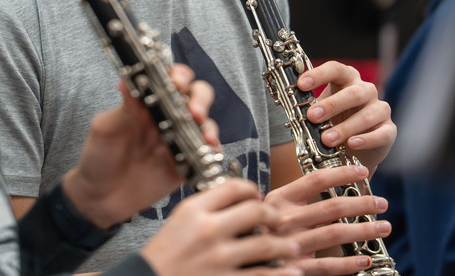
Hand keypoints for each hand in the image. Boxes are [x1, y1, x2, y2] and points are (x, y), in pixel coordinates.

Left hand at [62, 63, 217, 227]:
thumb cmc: (99, 157)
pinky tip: (209, 153)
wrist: (100, 197)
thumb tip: (127, 81)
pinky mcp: (186, 163)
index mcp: (149, 102)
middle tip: (194, 110)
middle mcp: (168, 116)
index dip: (179, 76)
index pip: (171, 79)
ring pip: (206, 123)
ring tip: (205, 136)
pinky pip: (206, 154)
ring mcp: (180, 139)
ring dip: (209, 126)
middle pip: (197, 96)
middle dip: (201, 98)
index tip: (177, 82)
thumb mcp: (105, 129)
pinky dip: (212, 152)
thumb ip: (122, 108)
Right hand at [141, 178, 301, 275]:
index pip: (233, 187)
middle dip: (273, 216)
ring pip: (265, 244)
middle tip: (279, 221)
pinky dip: (281, 274)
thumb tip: (237, 198)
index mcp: (194, 210)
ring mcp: (218, 259)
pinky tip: (292, 271)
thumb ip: (205, 208)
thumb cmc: (163, 255)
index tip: (257, 196)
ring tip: (292, 246)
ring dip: (284, 245)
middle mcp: (208, 231)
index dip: (252, 189)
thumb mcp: (178, 220)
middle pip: (255, 211)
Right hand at [265, 166, 390, 275]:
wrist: (238, 256)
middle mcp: (285, 219)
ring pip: (335, 234)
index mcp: (279, 200)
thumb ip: (293, 199)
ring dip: (363, 230)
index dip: (342, 173)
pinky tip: (364, 259)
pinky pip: (326, 265)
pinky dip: (348, 264)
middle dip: (362, 203)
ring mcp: (290, 244)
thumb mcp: (269, 208)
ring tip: (384, 227)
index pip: (315, 179)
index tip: (363, 171)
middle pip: (331, 207)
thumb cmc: (256, 230)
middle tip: (381, 202)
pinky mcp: (294, 268)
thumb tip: (328, 187)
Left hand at [296, 61, 394, 171]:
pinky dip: (367, 139)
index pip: (335, 68)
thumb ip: (307, 106)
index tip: (301, 84)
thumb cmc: (333, 123)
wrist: (352, 150)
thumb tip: (287, 100)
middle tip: (312, 116)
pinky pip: (382, 133)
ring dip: (345, 127)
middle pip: (352, 92)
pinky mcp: (389, 130)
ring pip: (367, 114)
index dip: (319, 74)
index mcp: (347, 79)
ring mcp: (380, 109)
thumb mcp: (319, 111)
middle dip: (331, 105)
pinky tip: (353, 144)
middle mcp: (366, 90)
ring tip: (327, 139)